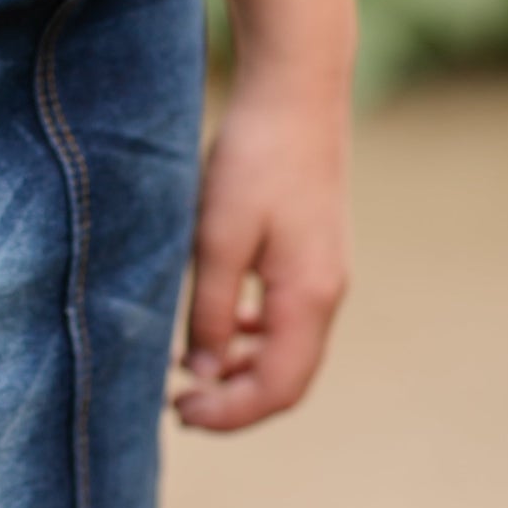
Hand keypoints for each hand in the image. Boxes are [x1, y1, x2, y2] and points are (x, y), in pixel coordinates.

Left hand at [174, 66, 351, 431]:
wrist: (296, 94)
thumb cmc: (254, 160)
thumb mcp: (217, 237)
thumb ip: (208, 308)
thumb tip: (200, 369)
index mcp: (309, 298)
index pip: (278, 389)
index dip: (229, 413)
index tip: (181, 412)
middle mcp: (327, 294)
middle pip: (287, 377)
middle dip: (234, 398)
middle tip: (179, 400)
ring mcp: (325, 273)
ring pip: (288, 348)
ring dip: (241, 367)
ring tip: (189, 366)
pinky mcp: (314, 252)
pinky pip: (287, 316)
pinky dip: (251, 334)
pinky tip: (217, 321)